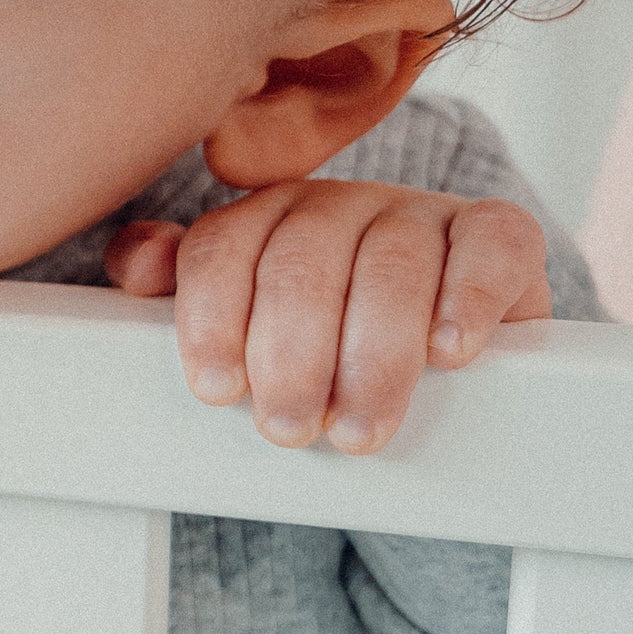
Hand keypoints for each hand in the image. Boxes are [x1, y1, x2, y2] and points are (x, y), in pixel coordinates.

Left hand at [104, 181, 551, 453]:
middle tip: (289, 429)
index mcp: (265, 216)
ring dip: (373, 358)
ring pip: (390, 267)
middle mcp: (337, 204)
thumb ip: (185, 290)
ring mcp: (419, 213)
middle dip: (290, 357)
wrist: (438, 342)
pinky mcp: (497, 233)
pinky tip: (449, 351)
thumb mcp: (248, 320)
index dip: (213, 320)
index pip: (221, 249)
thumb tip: (135, 267)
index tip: (218, 390)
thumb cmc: (326, 336)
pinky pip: (490, 245)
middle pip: (301, 264)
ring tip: (359, 429)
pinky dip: (469, 298)